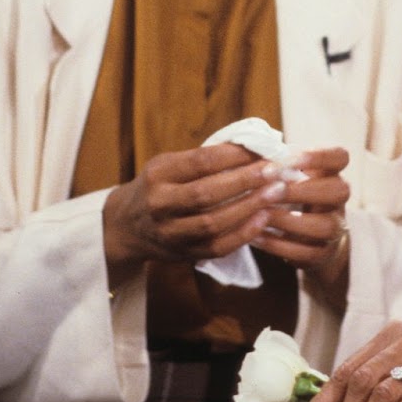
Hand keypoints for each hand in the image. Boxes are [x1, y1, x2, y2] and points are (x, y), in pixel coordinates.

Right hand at [101, 143, 285, 280]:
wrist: (126, 227)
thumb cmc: (158, 187)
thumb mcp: (169, 164)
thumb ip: (202, 159)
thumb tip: (252, 147)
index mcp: (158, 174)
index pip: (200, 162)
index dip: (234, 155)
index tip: (262, 149)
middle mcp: (160, 204)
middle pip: (206, 193)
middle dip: (245, 181)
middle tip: (275, 170)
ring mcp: (170, 233)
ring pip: (213, 223)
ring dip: (249, 207)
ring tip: (276, 192)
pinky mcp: (183, 254)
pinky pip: (217, 247)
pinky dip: (243, 233)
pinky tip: (263, 219)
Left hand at [251, 147, 350, 275]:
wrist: (311, 239)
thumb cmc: (292, 197)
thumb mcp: (291, 177)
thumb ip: (278, 165)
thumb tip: (248, 149)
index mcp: (331, 173)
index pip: (340, 157)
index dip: (318, 156)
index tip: (288, 158)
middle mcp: (338, 200)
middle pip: (338, 190)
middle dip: (302, 190)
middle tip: (270, 190)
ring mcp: (334, 228)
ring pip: (324, 225)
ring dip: (289, 219)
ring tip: (261, 214)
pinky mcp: (322, 253)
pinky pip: (305, 252)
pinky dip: (278, 245)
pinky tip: (257, 236)